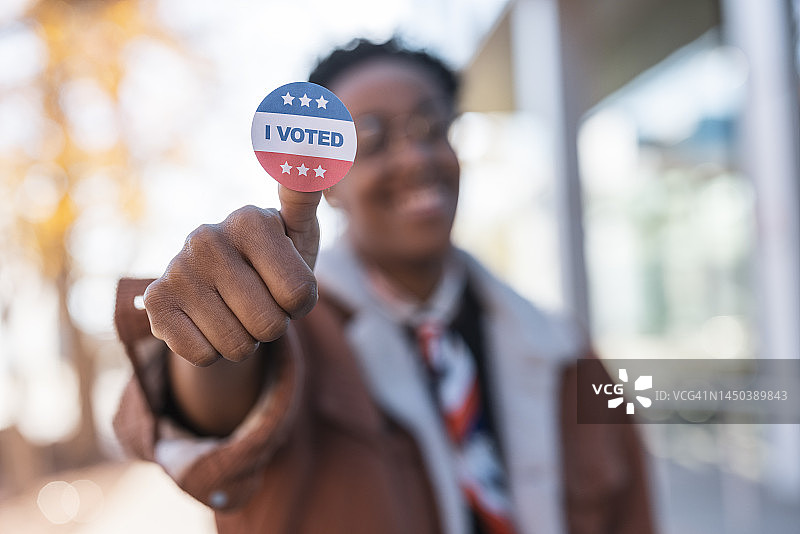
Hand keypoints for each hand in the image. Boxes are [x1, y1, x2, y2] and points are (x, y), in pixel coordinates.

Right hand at [143, 186, 321, 365]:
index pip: (300, 295)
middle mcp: (207, 237)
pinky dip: (213, 351)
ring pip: (237, 346)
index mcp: (250, 219)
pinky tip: (207, 323)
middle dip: (273, 325)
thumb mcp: (299, 231)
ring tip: (236, 312)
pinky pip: (204, 355)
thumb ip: (307, 195)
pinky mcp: (155, 303)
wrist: (223, 289)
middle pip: (270, 324)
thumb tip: (308, 141)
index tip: (289, 285)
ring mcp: (177, 269)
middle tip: (260, 302)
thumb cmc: (274, 260)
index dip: (301, 304)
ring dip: (245, 340)